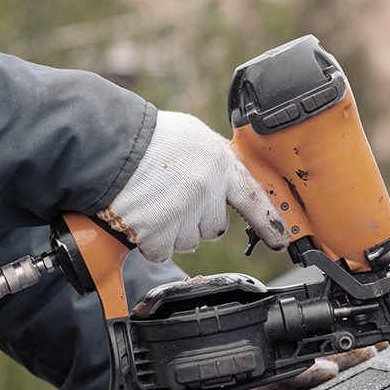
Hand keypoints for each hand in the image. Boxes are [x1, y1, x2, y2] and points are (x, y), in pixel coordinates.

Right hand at [95, 111, 288, 262]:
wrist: (109, 146)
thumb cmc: (147, 138)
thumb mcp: (193, 138)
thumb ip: (212, 162)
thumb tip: (223, 181)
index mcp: (220, 165)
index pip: (255, 200)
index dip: (270, 223)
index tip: (281, 240)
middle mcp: (207, 191)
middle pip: (214, 228)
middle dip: (196, 220)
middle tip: (173, 198)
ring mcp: (183, 214)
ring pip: (188, 242)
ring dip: (172, 231)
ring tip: (154, 202)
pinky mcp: (158, 234)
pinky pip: (162, 251)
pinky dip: (151, 241)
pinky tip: (141, 218)